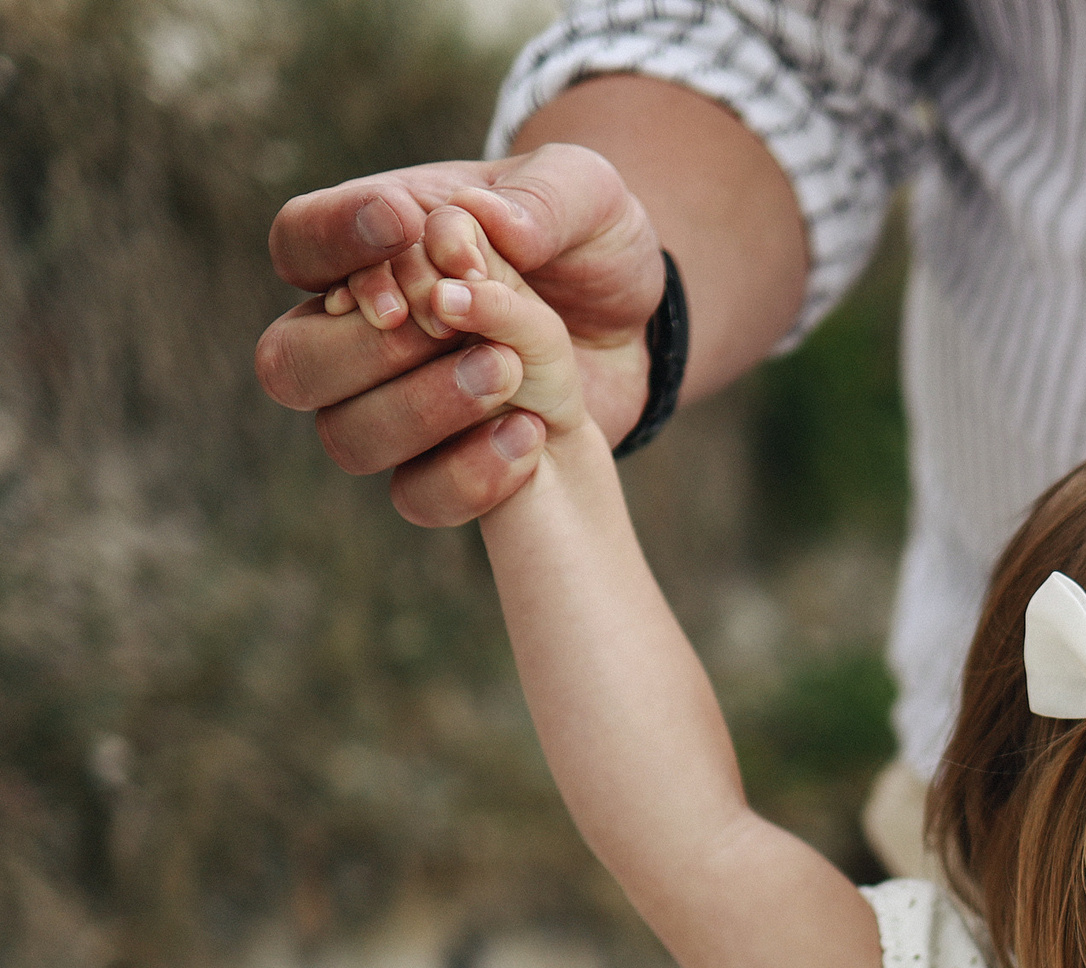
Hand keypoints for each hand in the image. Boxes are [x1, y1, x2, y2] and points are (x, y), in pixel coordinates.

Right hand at [255, 146, 661, 525]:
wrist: (637, 325)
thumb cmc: (590, 243)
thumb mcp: (588, 194)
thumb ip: (541, 198)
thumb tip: (473, 223)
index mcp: (374, 243)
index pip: (300, 241)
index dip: (335, 242)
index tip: (403, 228)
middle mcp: (363, 331)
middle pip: (291, 359)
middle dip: (367, 347)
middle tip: (451, 321)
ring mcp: (398, 406)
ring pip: (344, 435)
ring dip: (421, 408)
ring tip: (510, 371)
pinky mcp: (450, 464)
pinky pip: (419, 496)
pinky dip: (469, 473)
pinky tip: (532, 433)